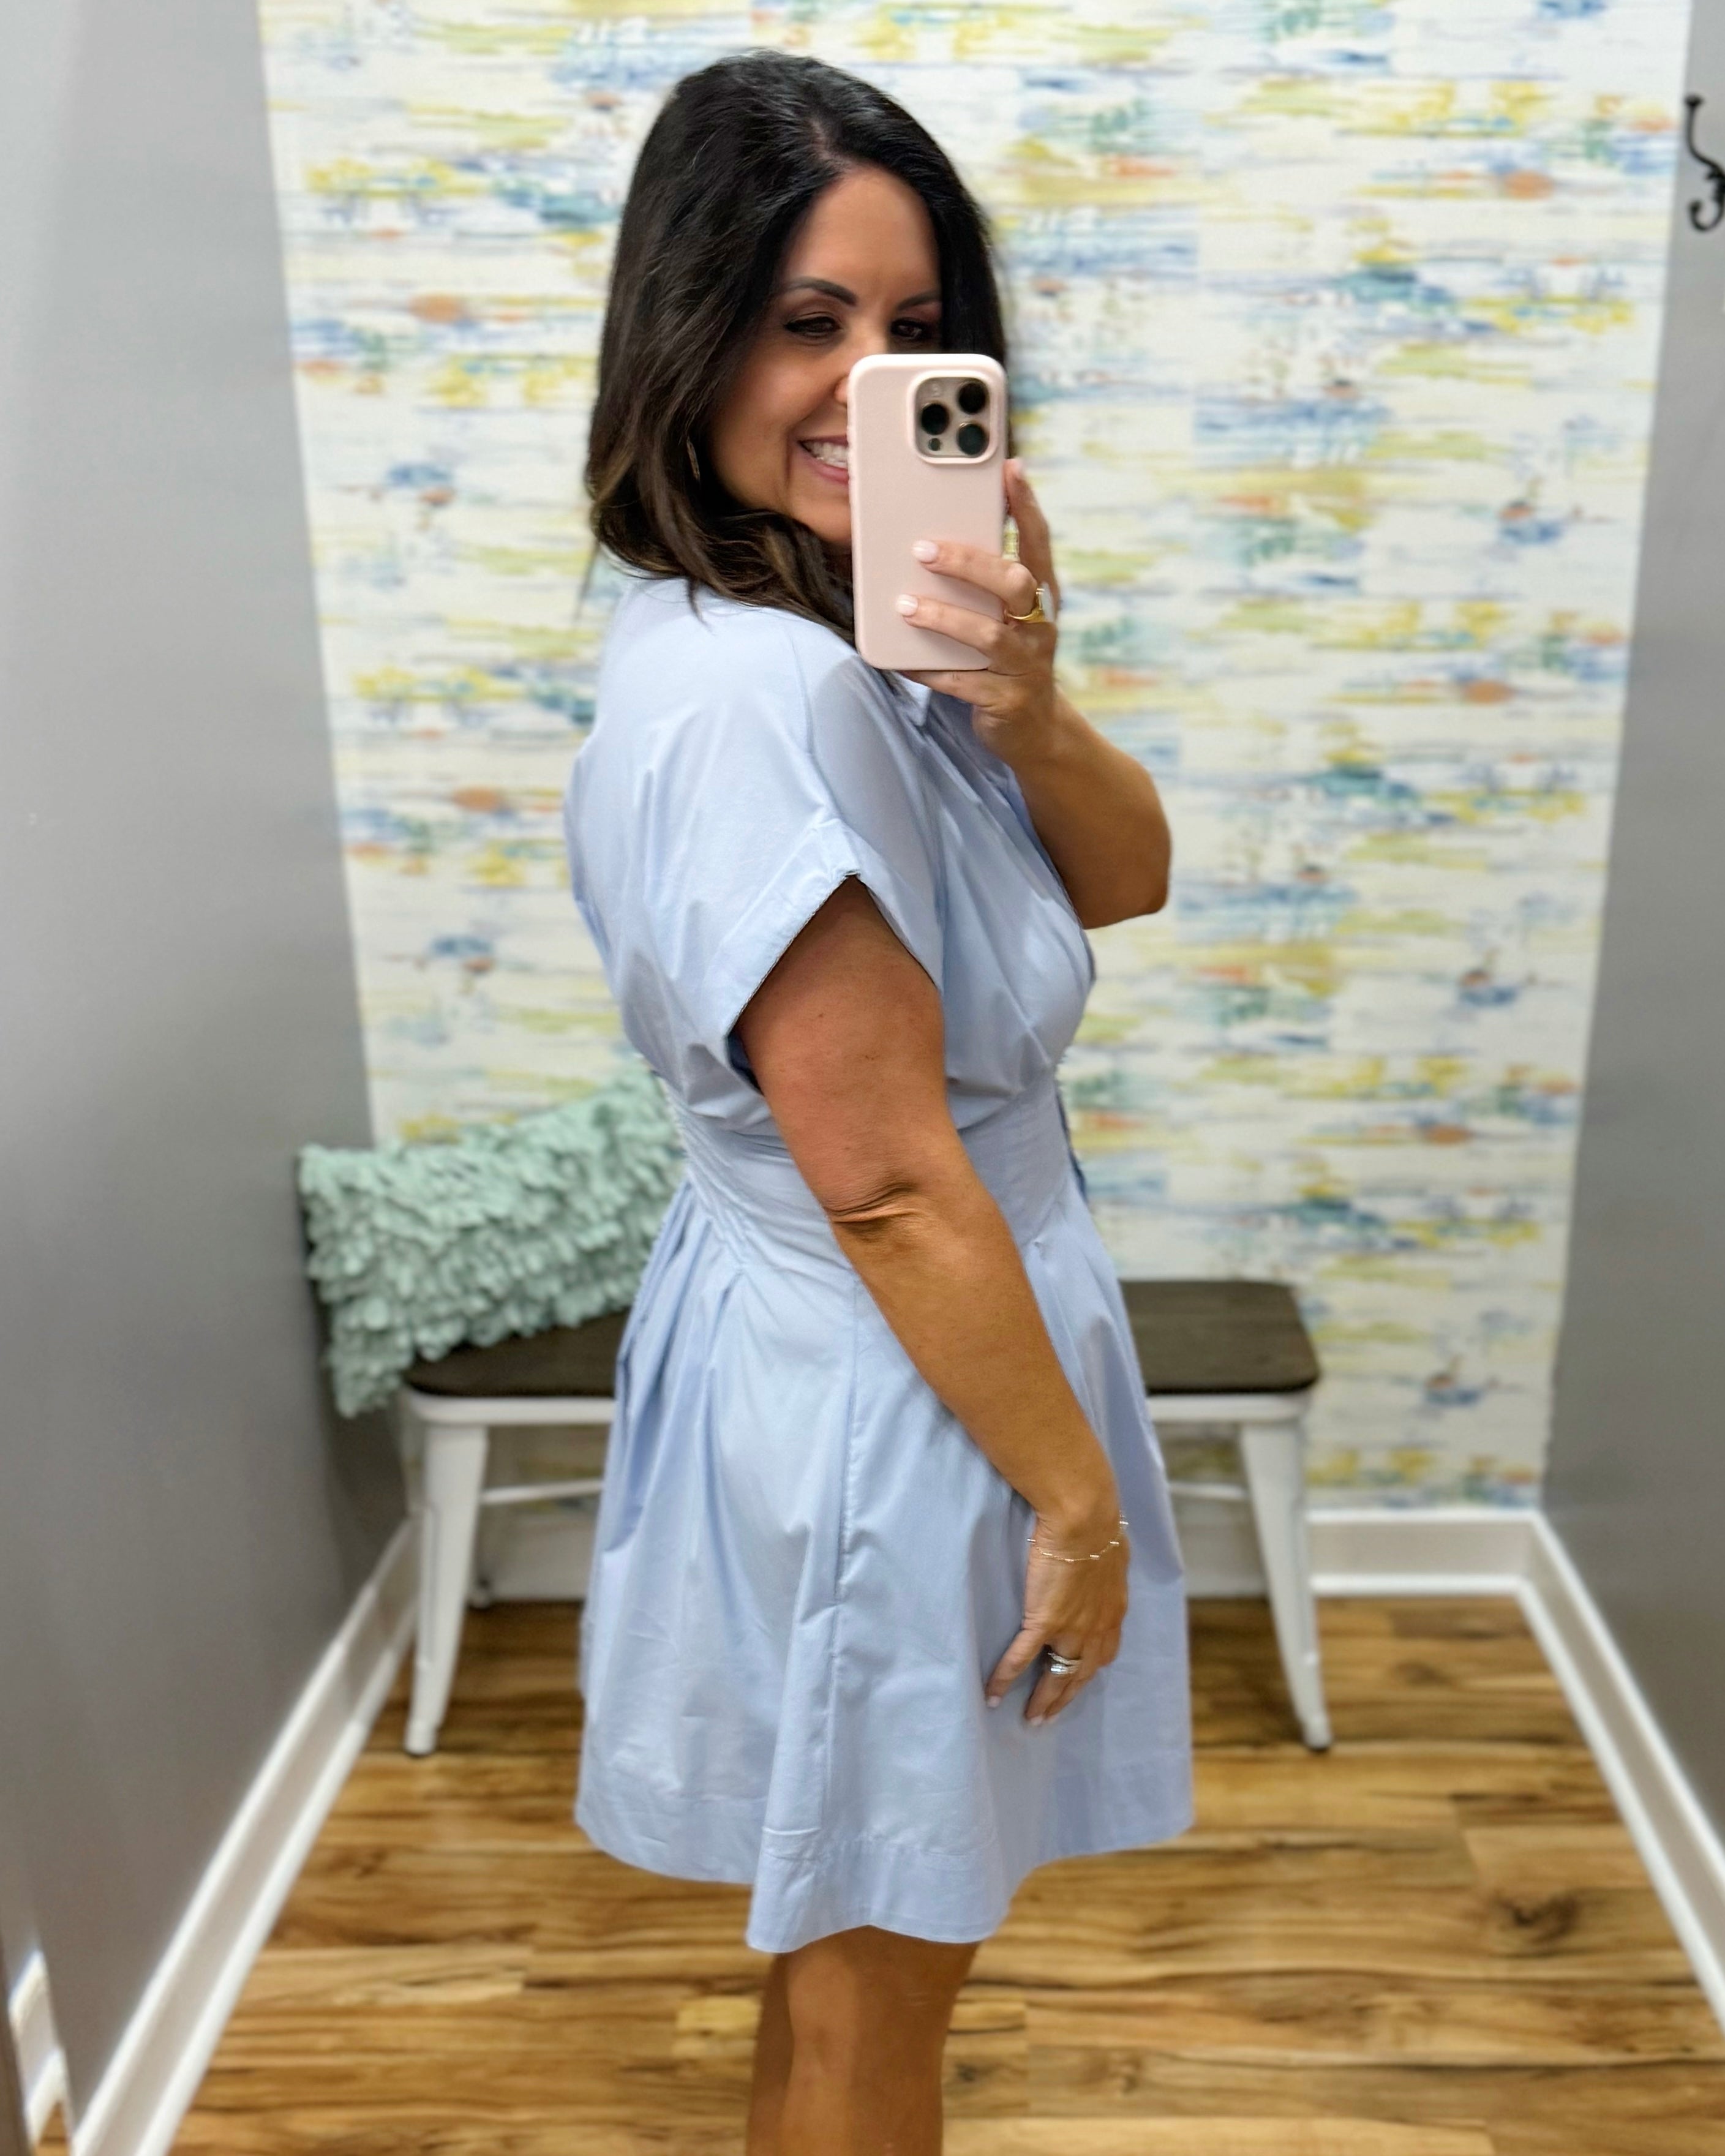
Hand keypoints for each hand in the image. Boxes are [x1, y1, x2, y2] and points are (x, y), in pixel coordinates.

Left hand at [900, 459, 1064, 763]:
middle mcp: (1039, 627)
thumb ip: (985, 583)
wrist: (1035, 731)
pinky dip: (930, 670)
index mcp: (1042, 598)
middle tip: (923, 549)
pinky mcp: (1005, 700)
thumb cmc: (1009, 659)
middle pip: (1015, 583)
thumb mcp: (1007, 617)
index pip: (1039, 543)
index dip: (1027, 506)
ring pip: (988, 634)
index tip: (1011, 469)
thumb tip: (934, 537)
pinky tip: (904, 661)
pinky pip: (963, 683)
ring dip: (943, 618)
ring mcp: (1025, 665)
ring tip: (906, 607)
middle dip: (969, 563)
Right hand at [985, 1500, 1128, 1725]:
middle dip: (1066, 1697)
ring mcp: (1071, 1629)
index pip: (1103, 1653)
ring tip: (1032, 1718)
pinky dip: (1006, 1678)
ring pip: (1057, 1675)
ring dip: (1044, 1700)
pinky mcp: (1044, 1623)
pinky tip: (993, 1694)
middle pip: (1081, 1674)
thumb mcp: (1111, 1553)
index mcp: (1112, 1612)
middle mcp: (1096, 1629)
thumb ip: (1105, 1569)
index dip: (1089, 1669)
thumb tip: (1102, 1565)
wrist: (1084, 1519)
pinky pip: (1022, 1659)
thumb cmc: (1098, 1526)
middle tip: (1051, 1715)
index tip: (1077, 1680)